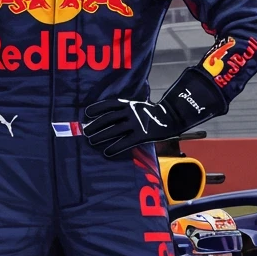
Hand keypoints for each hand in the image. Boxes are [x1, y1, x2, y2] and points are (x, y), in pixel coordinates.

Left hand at [83, 66, 226, 157]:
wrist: (170, 118)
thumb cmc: (150, 113)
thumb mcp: (137, 106)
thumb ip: (124, 109)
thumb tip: (106, 117)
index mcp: (128, 103)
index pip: (109, 104)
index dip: (97, 109)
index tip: (86, 114)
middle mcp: (130, 112)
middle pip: (108, 119)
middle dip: (95, 126)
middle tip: (86, 132)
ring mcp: (136, 124)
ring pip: (114, 131)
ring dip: (101, 137)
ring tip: (92, 142)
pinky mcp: (141, 135)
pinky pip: (125, 143)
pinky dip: (114, 148)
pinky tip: (107, 152)